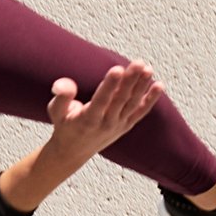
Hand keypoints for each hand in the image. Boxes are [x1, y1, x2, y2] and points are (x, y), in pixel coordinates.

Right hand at [40, 62, 161, 164]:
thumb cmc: (64, 126)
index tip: (117, 69)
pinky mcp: (126, 125)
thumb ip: (60, 97)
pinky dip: (150, 100)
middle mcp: (106, 123)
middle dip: (130, 81)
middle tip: (139, 63)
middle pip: (121, 100)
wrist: (74, 152)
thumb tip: (62, 84)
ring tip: (148, 69)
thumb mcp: (56, 112)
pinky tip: (159, 85)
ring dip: (142, 86)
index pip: (101, 100)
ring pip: (132, 104)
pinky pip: (140, 112)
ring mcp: (118, 125)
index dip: (110, 85)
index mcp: (88, 119)